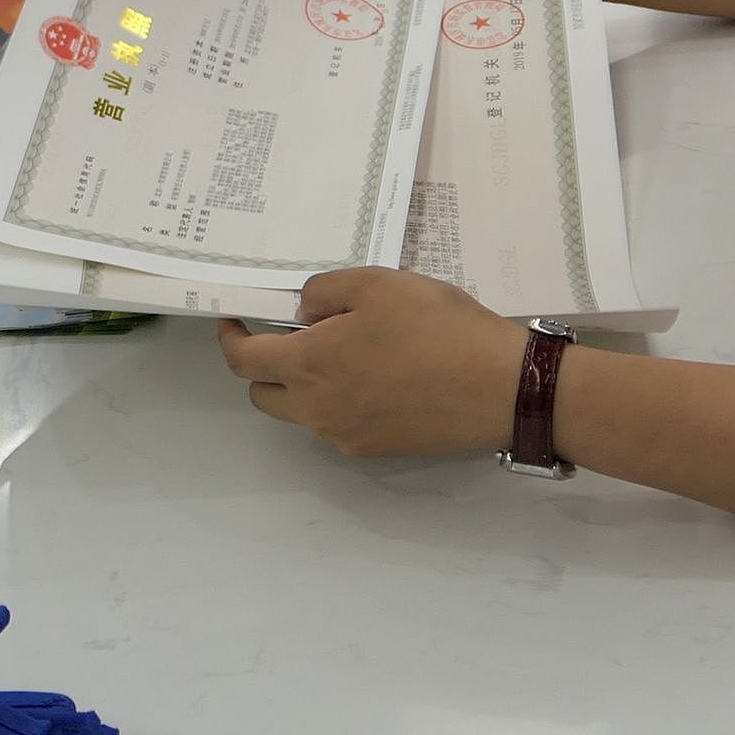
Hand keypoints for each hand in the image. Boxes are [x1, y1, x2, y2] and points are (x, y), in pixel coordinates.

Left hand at [218, 269, 529, 457]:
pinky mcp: (377, 450)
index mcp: (308, 366)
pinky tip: (379, 377)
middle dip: (265, 365)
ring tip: (346, 353)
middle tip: (297, 334)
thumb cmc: (437, 327)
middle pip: (263, 394)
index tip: (236, 319)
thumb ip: (324, 292)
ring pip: (302, 413)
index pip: (242, 361)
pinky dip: (340, 402)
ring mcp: (346, 436)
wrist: (503, 388)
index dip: (230, 338)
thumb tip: (302, 313)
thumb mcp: (377, 284)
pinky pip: (338, 425)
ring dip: (304, 385)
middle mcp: (317, 410)